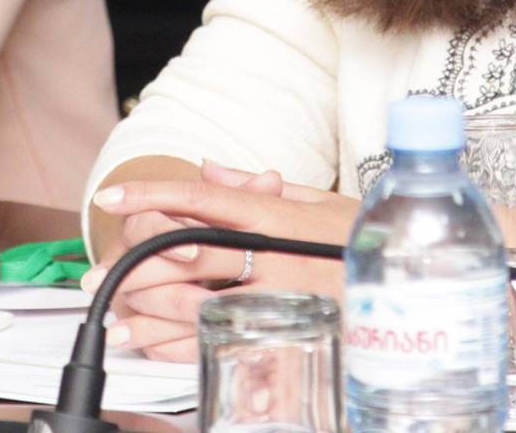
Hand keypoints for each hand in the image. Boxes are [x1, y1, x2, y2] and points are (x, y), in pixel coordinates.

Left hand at [86, 161, 358, 361]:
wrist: (419, 283)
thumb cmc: (365, 236)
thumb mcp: (315, 200)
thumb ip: (255, 186)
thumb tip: (208, 168)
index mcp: (272, 213)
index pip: (199, 197)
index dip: (150, 194)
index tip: (110, 197)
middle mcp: (271, 253)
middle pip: (186, 254)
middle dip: (132, 263)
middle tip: (95, 276)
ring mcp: (278, 297)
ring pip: (196, 303)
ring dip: (146, 312)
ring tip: (113, 318)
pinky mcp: (286, 334)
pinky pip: (223, 341)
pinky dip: (181, 347)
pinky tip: (155, 348)